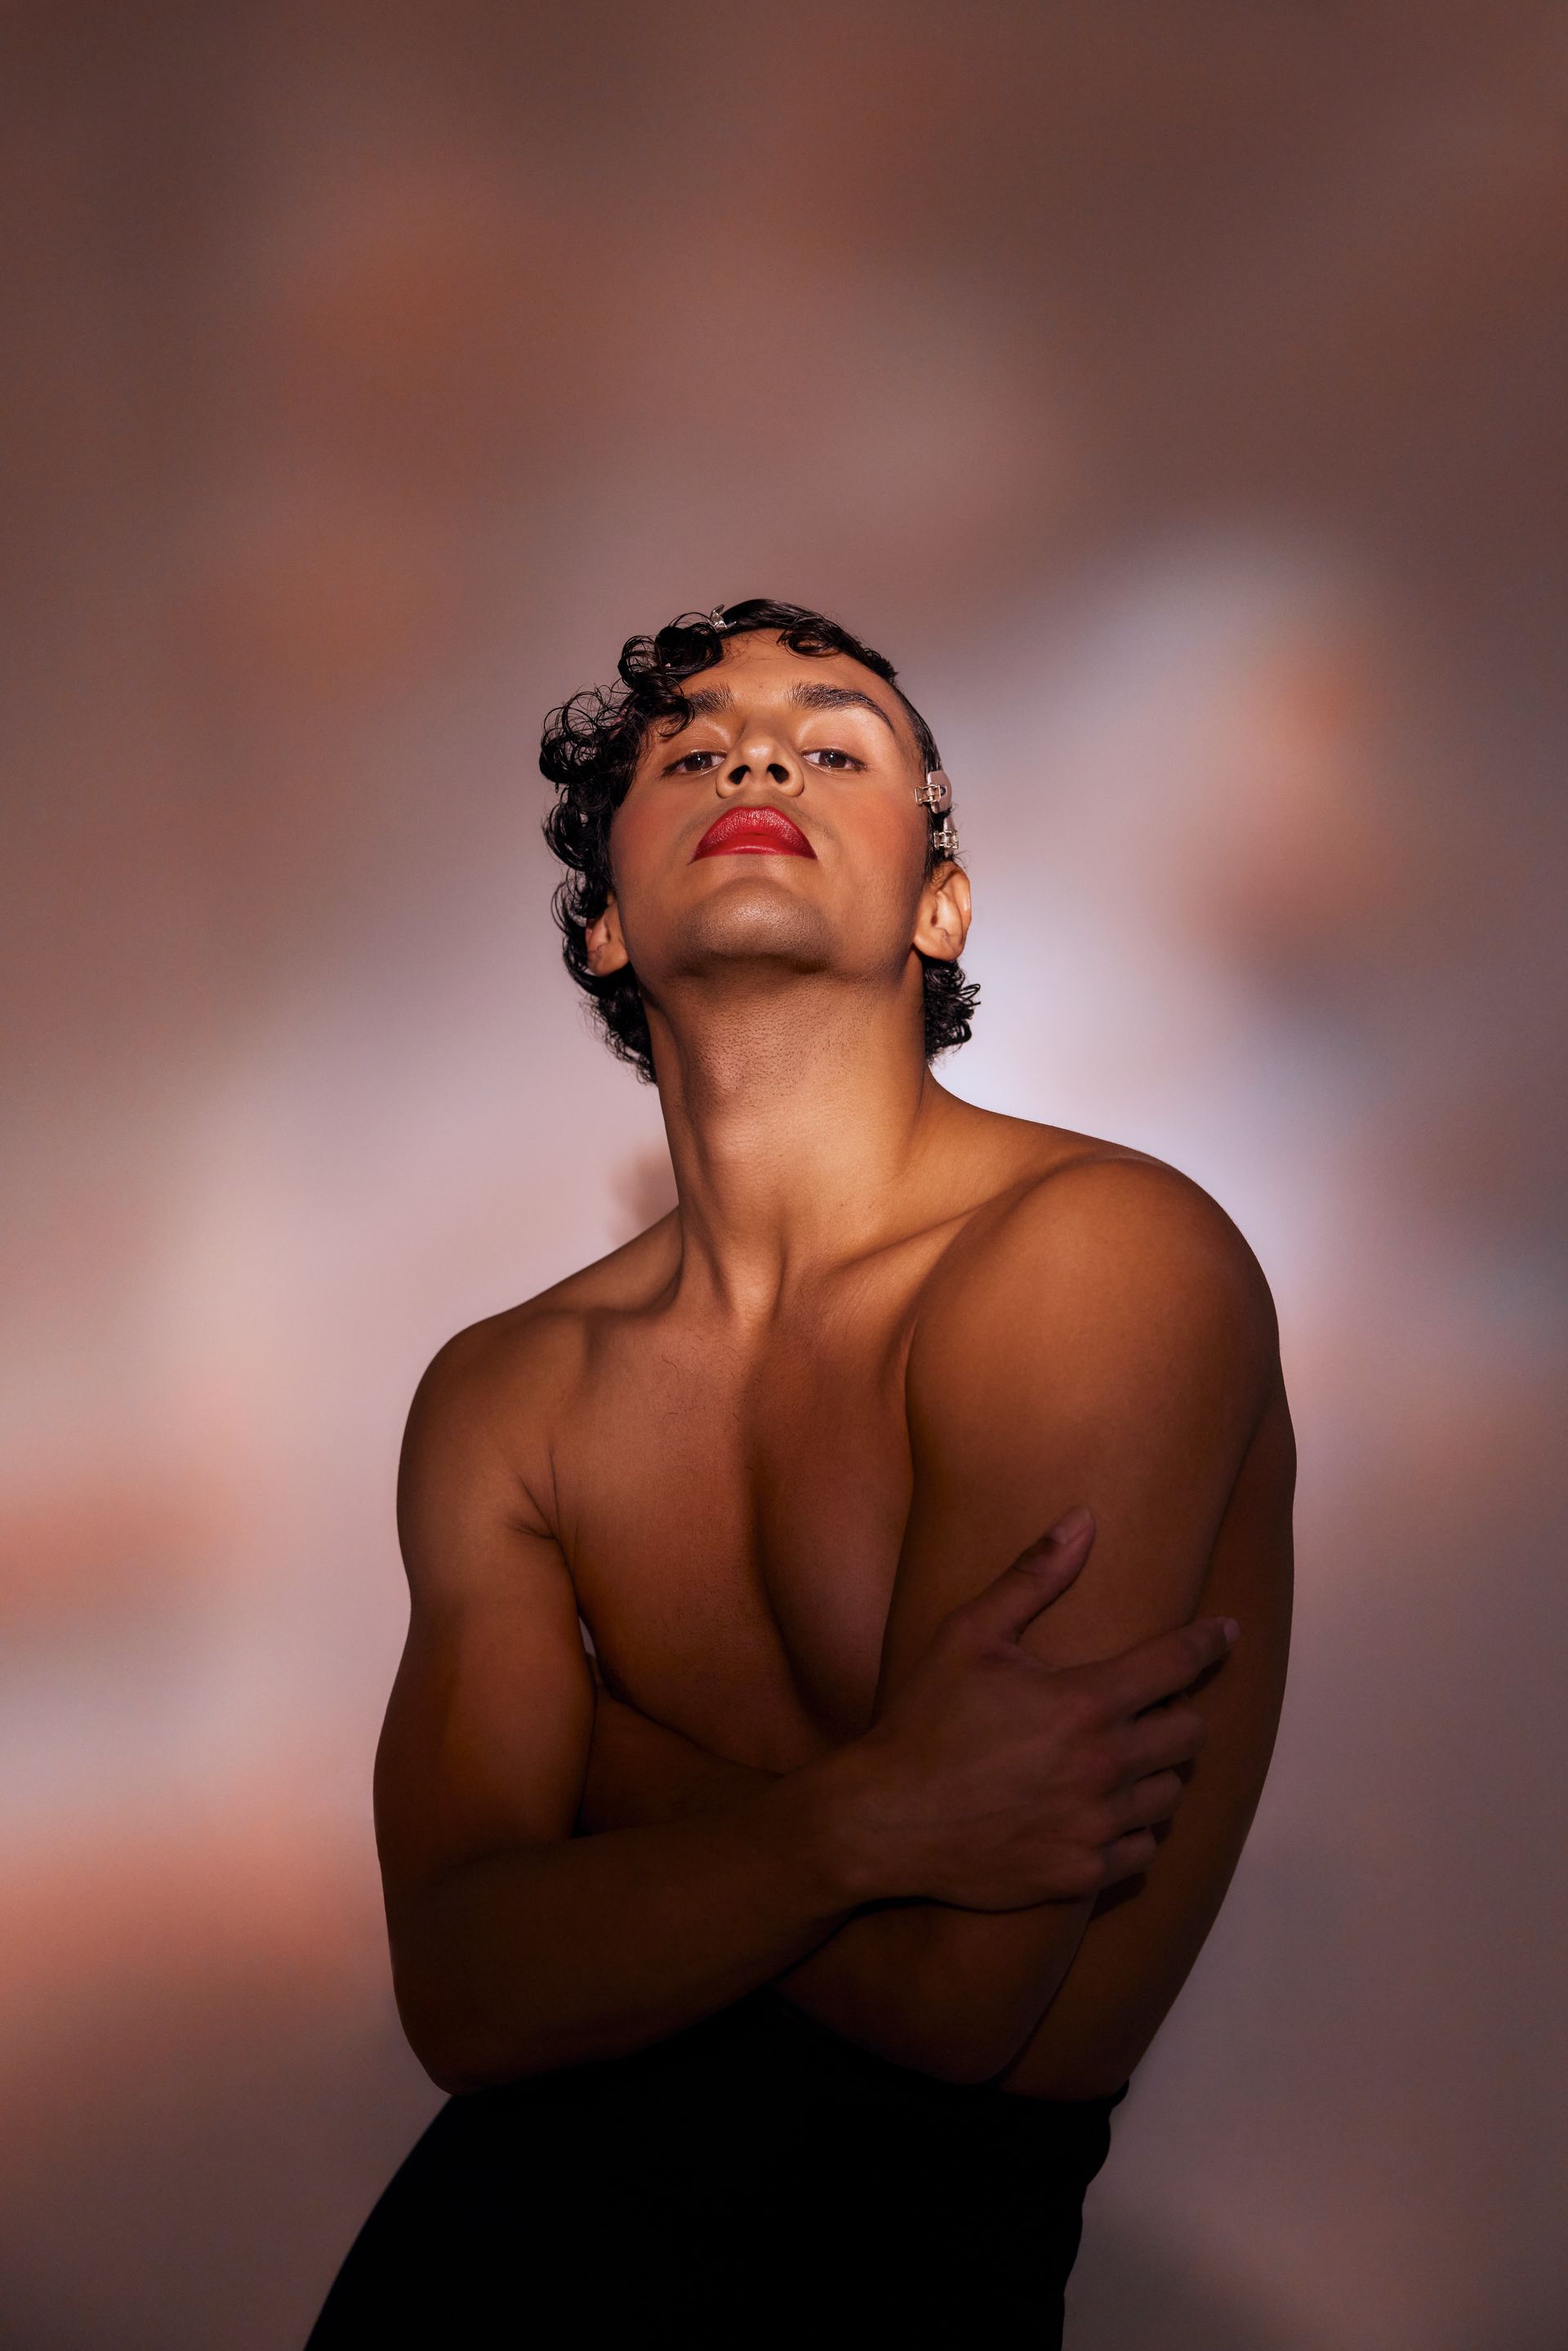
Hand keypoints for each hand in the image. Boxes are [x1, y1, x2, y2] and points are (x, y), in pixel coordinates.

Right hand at [843, 1508, 1235, 1909]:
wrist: (886, 1819)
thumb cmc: (925, 1720)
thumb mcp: (969, 1634)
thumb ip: (1032, 1576)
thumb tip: (1084, 1520)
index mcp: (1084, 1702)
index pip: (1177, 1663)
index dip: (1209, 1641)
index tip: (1228, 1631)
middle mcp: (1104, 1766)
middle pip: (1189, 1733)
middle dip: (1177, 1712)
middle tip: (1149, 1705)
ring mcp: (1096, 1825)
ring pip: (1170, 1793)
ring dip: (1156, 1770)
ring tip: (1123, 1757)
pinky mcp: (1082, 1873)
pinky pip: (1144, 1849)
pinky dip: (1134, 1827)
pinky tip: (1103, 1810)